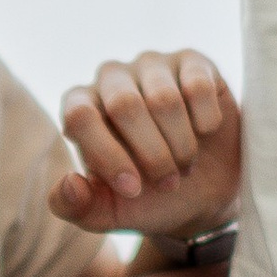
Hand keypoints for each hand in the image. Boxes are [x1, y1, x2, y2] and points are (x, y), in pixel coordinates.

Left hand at [48, 51, 241, 242]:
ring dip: (181, 146)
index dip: (108, 155)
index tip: (134, 190)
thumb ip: (76, 207)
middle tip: (168, 183)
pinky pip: (198, 86)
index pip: (80, 116)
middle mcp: (111, 79)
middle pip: (124, 105)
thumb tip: (70, 183)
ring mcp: (151, 66)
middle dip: (153, 155)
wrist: (202, 195)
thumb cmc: (147, 199)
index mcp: (81, 109)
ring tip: (185, 165)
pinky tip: (204, 133)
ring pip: (164, 99)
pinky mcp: (192, 63)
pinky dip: (206, 121)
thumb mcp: (109, 213)